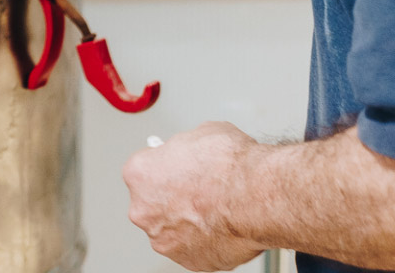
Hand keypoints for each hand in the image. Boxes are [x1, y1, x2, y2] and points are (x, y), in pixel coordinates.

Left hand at [124, 123, 263, 271]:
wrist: (255, 196)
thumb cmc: (230, 166)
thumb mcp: (201, 133)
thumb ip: (186, 149)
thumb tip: (193, 151)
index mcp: (139, 174)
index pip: (144, 170)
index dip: (167, 167)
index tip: (178, 168)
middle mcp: (144, 210)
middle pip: (154, 202)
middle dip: (173, 197)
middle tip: (198, 189)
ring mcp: (165, 239)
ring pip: (173, 229)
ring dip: (188, 221)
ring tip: (215, 208)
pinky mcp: (190, 261)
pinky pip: (195, 248)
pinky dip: (207, 240)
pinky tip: (223, 225)